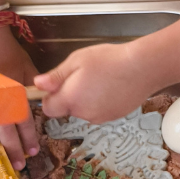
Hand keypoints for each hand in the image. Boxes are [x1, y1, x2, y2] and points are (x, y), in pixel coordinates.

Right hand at [0, 27, 39, 170]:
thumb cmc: (4, 47)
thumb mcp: (26, 66)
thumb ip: (34, 85)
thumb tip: (43, 97)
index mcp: (11, 95)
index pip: (24, 122)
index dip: (29, 138)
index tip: (33, 151)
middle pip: (3, 132)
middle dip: (11, 150)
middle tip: (17, 166)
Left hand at [33, 41, 158, 122]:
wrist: (142, 69)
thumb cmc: (109, 60)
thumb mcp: (77, 60)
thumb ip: (56, 76)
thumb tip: (37, 85)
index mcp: (70, 99)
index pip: (48, 109)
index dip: (50, 97)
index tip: (58, 84)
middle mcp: (83, 113)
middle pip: (67, 110)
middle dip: (70, 96)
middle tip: (83, 77)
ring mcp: (100, 118)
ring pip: (84, 111)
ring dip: (86, 100)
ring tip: (100, 81)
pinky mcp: (114, 117)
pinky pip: (99, 112)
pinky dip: (101, 103)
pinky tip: (111, 88)